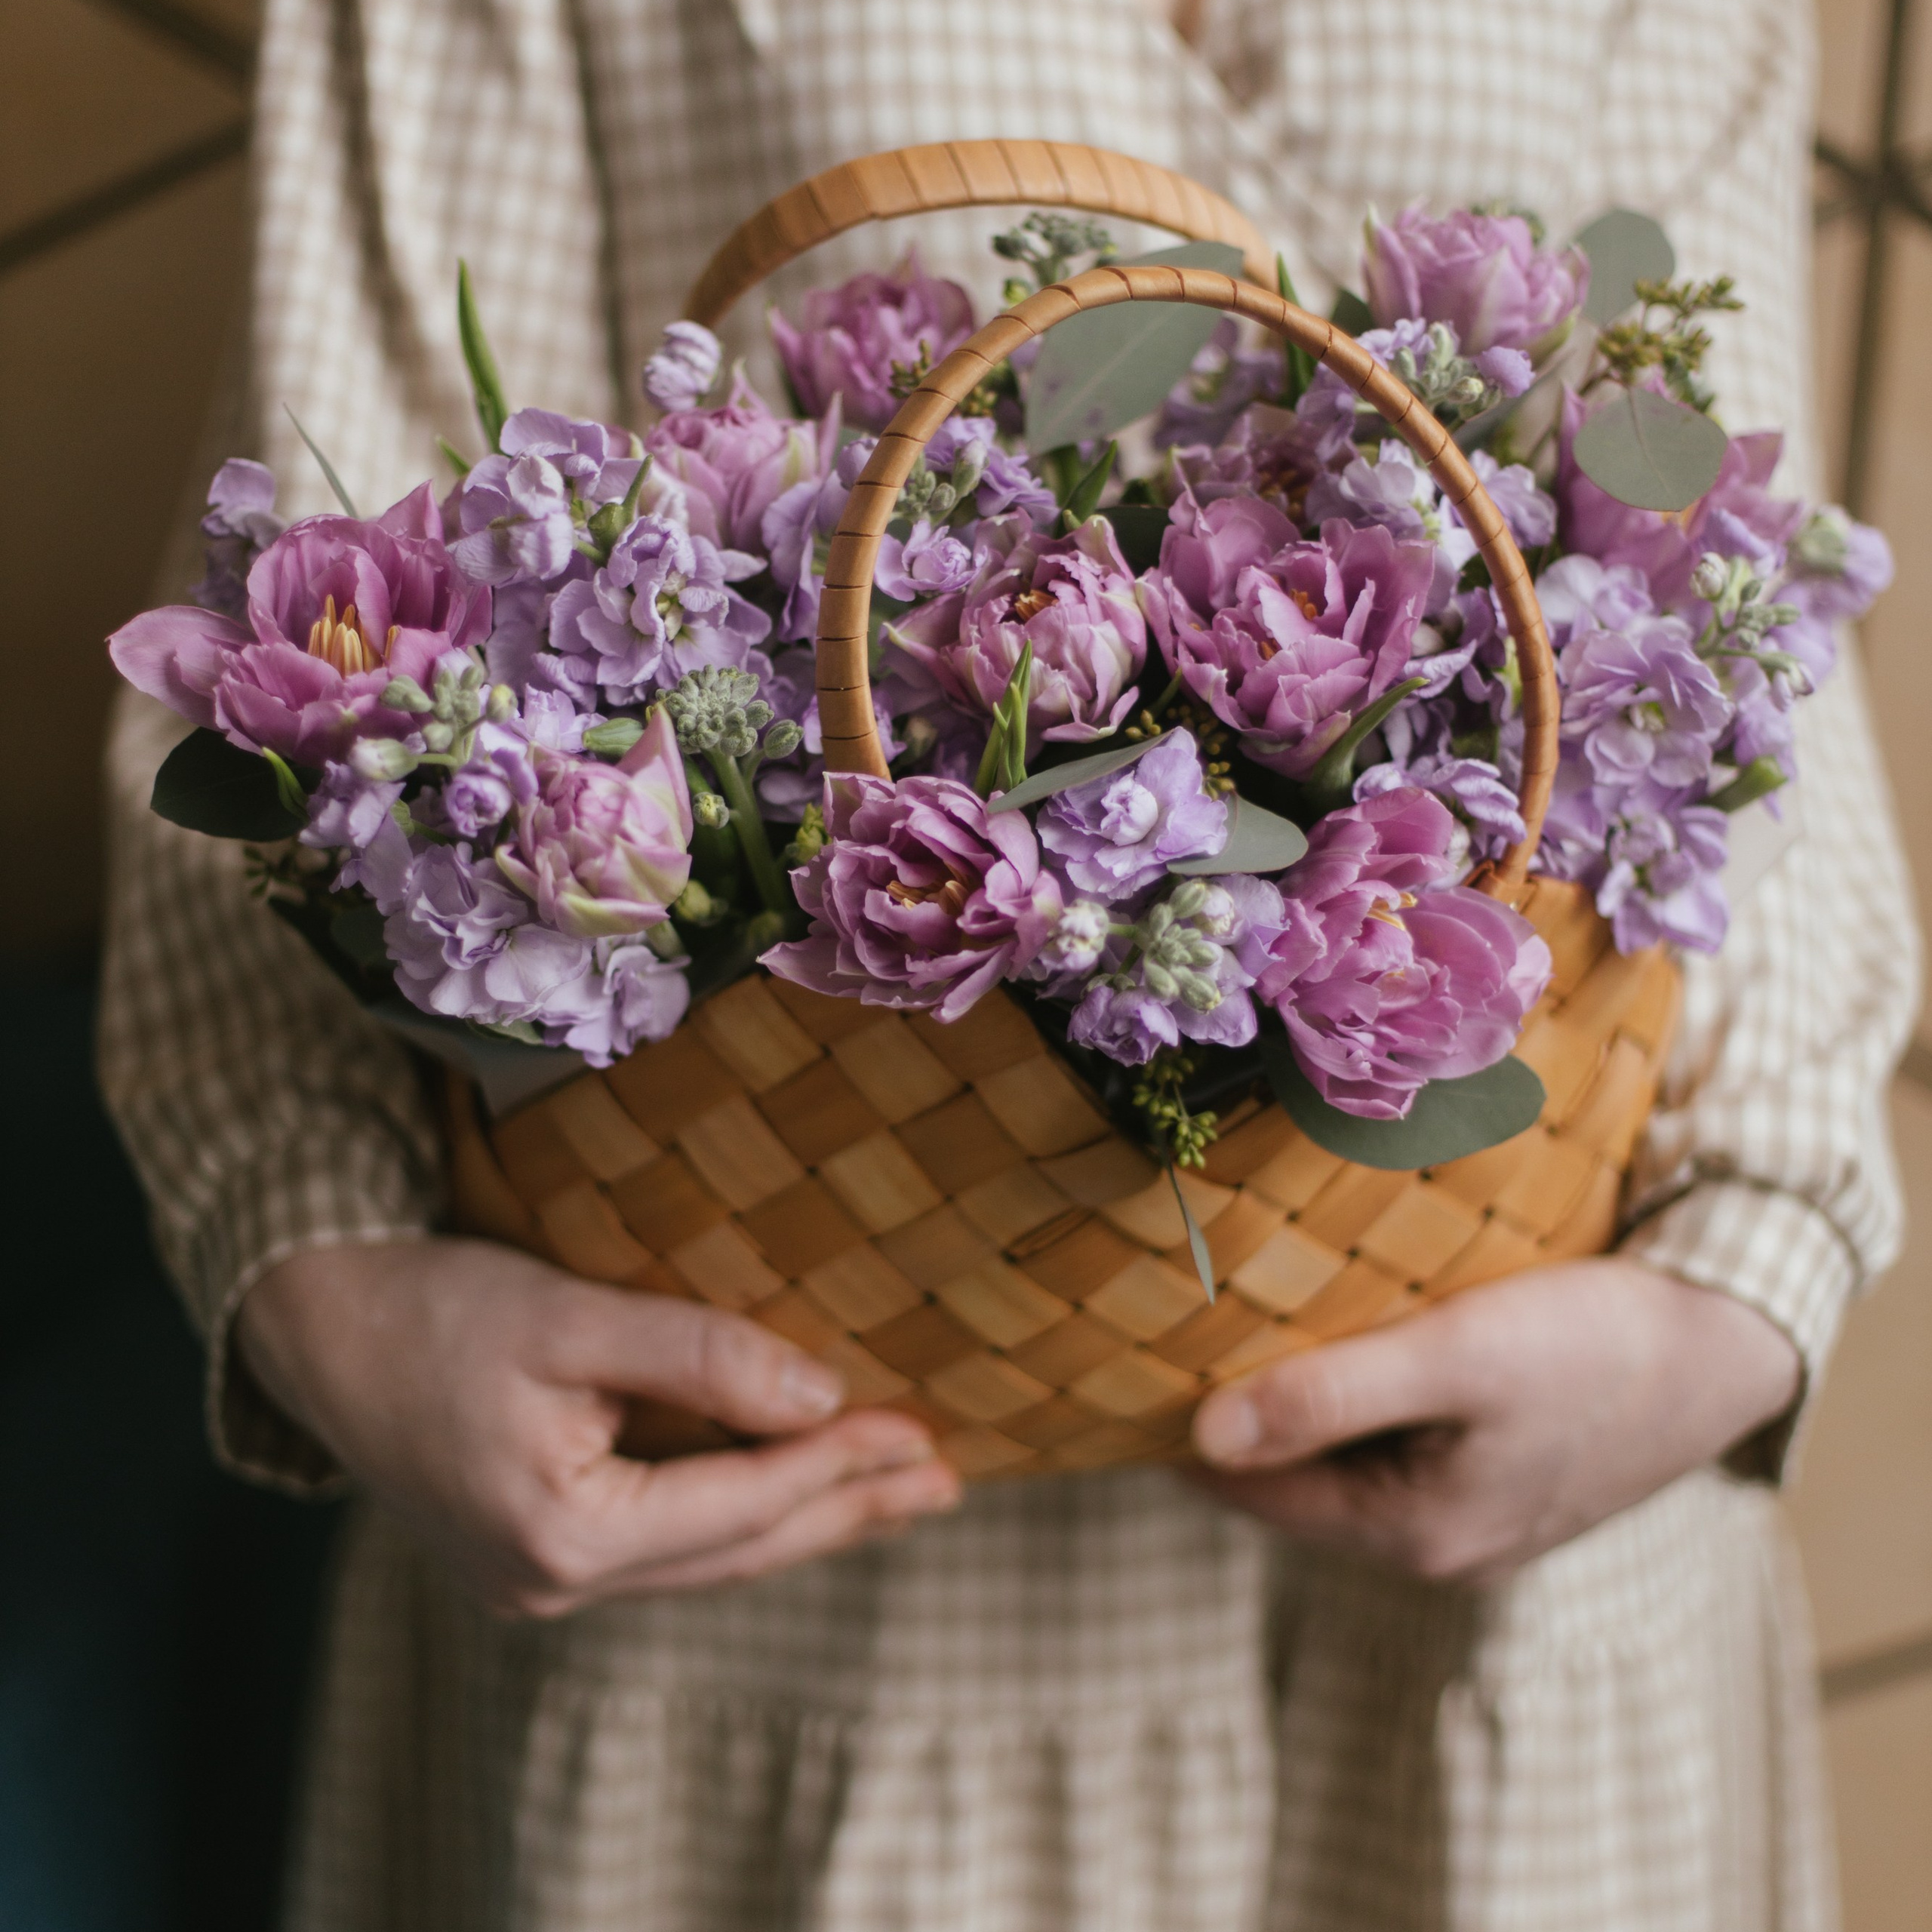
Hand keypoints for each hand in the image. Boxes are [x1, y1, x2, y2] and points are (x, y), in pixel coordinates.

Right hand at [236, 1238, 960, 1615]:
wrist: (316, 1325)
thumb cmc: (433, 1308)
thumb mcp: (569, 1314)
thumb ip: (697, 1356)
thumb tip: (821, 1398)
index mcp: (558, 1536)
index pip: (740, 1507)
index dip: (839, 1467)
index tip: (924, 1432)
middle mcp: (550, 1584)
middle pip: (737, 1552)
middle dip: (846, 1512)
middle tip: (944, 1481)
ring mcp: (537, 1580)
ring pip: (707, 1558)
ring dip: (804, 1521)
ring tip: (896, 1491)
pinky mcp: (533, 1554)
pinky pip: (667, 1546)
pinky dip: (741, 1516)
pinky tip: (788, 1489)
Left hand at [1190, 1258, 1799, 1585]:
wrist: (1725, 1344)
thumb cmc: (1591, 1345)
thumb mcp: (1454, 1358)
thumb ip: (1330, 1395)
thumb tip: (1202, 1436)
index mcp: (1409, 1530)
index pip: (1246, 1492)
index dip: (1179, 1432)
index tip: (1117, 1366)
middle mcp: (1431, 1541)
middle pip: (1288, 1482)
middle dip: (1227, 1419)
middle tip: (1156, 1333)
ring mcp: (1468, 1512)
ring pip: (1337, 1463)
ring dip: (1288, 1405)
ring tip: (1224, 1328)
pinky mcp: (1497, 1473)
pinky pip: (1389, 1445)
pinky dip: (1348, 1400)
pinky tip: (1332, 1341)